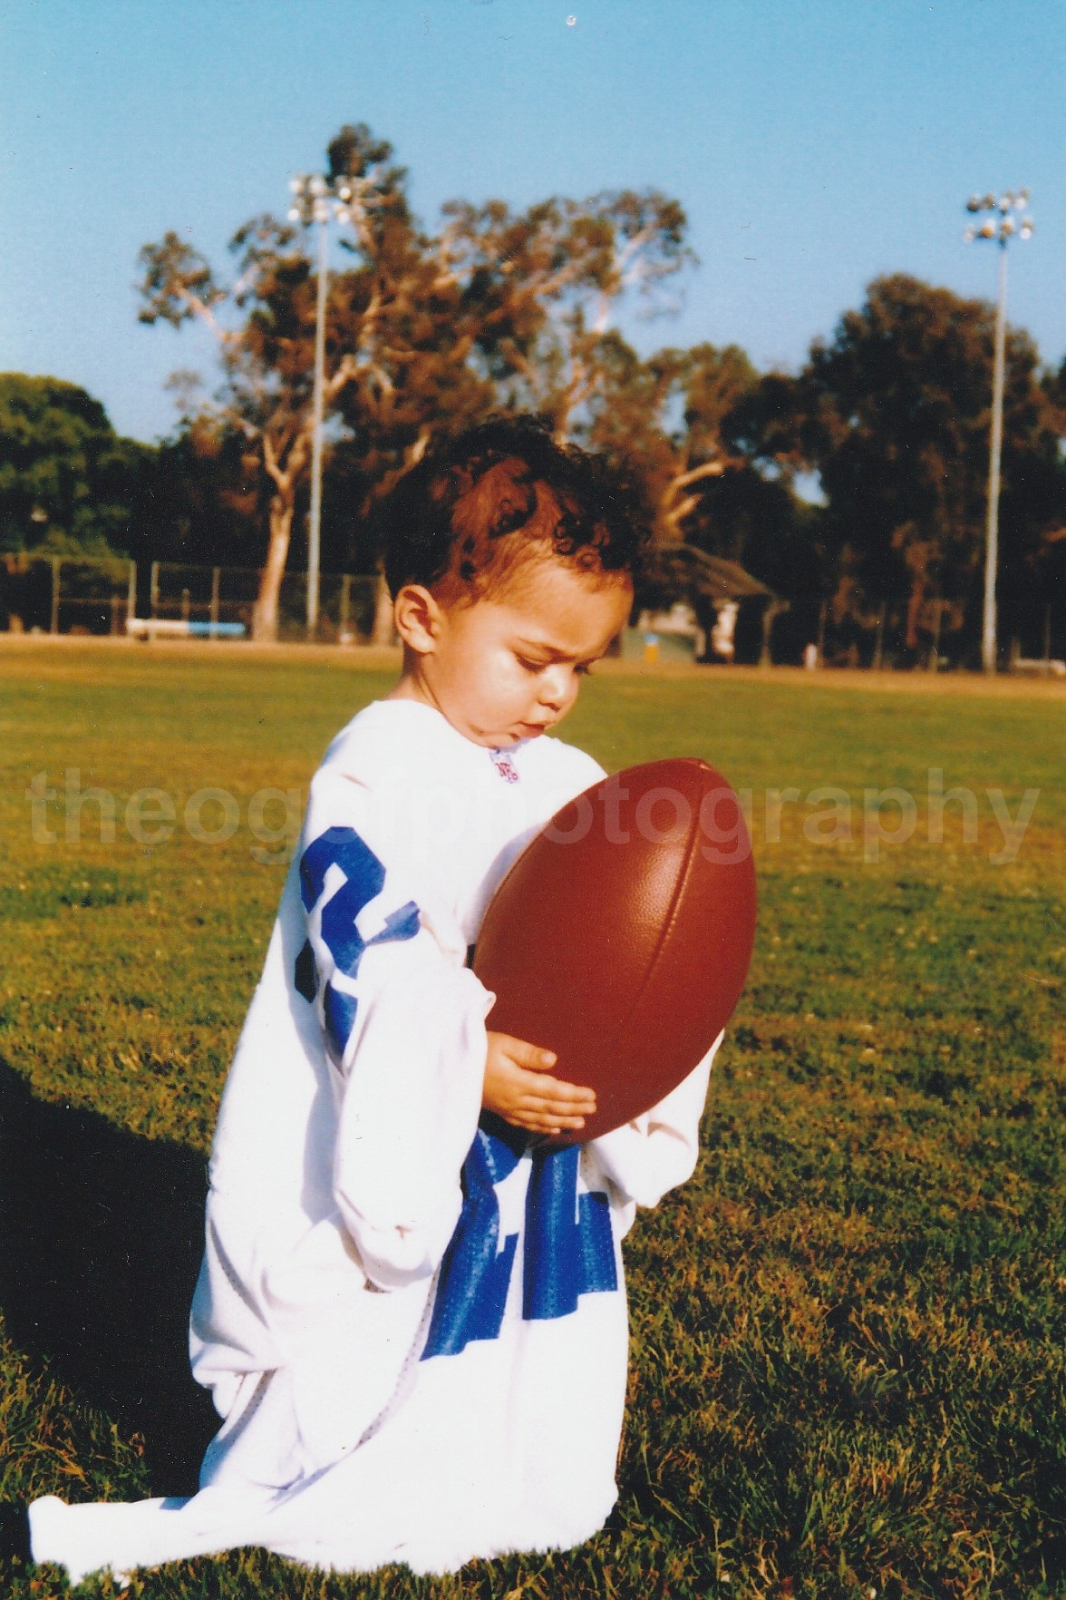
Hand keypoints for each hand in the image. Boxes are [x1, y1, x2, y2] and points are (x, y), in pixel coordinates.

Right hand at [482, 1030, 596, 1136]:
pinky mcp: (501, 1112)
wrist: (451, 1066)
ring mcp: (508, 1109)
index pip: (554, 1092)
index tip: (592, 1095)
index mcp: (519, 1083)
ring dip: (562, 1121)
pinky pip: (526, 1124)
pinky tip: (553, 1129)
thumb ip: (528, 1054)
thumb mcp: (503, 1044)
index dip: (575, 1095)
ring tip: (580, 1123)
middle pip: (551, 1108)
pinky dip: (542, 1127)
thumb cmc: (478, 1049)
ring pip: (541, 1119)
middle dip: (574, 1109)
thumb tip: (553, 1061)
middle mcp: (516, 1100)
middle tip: (593, 1109)